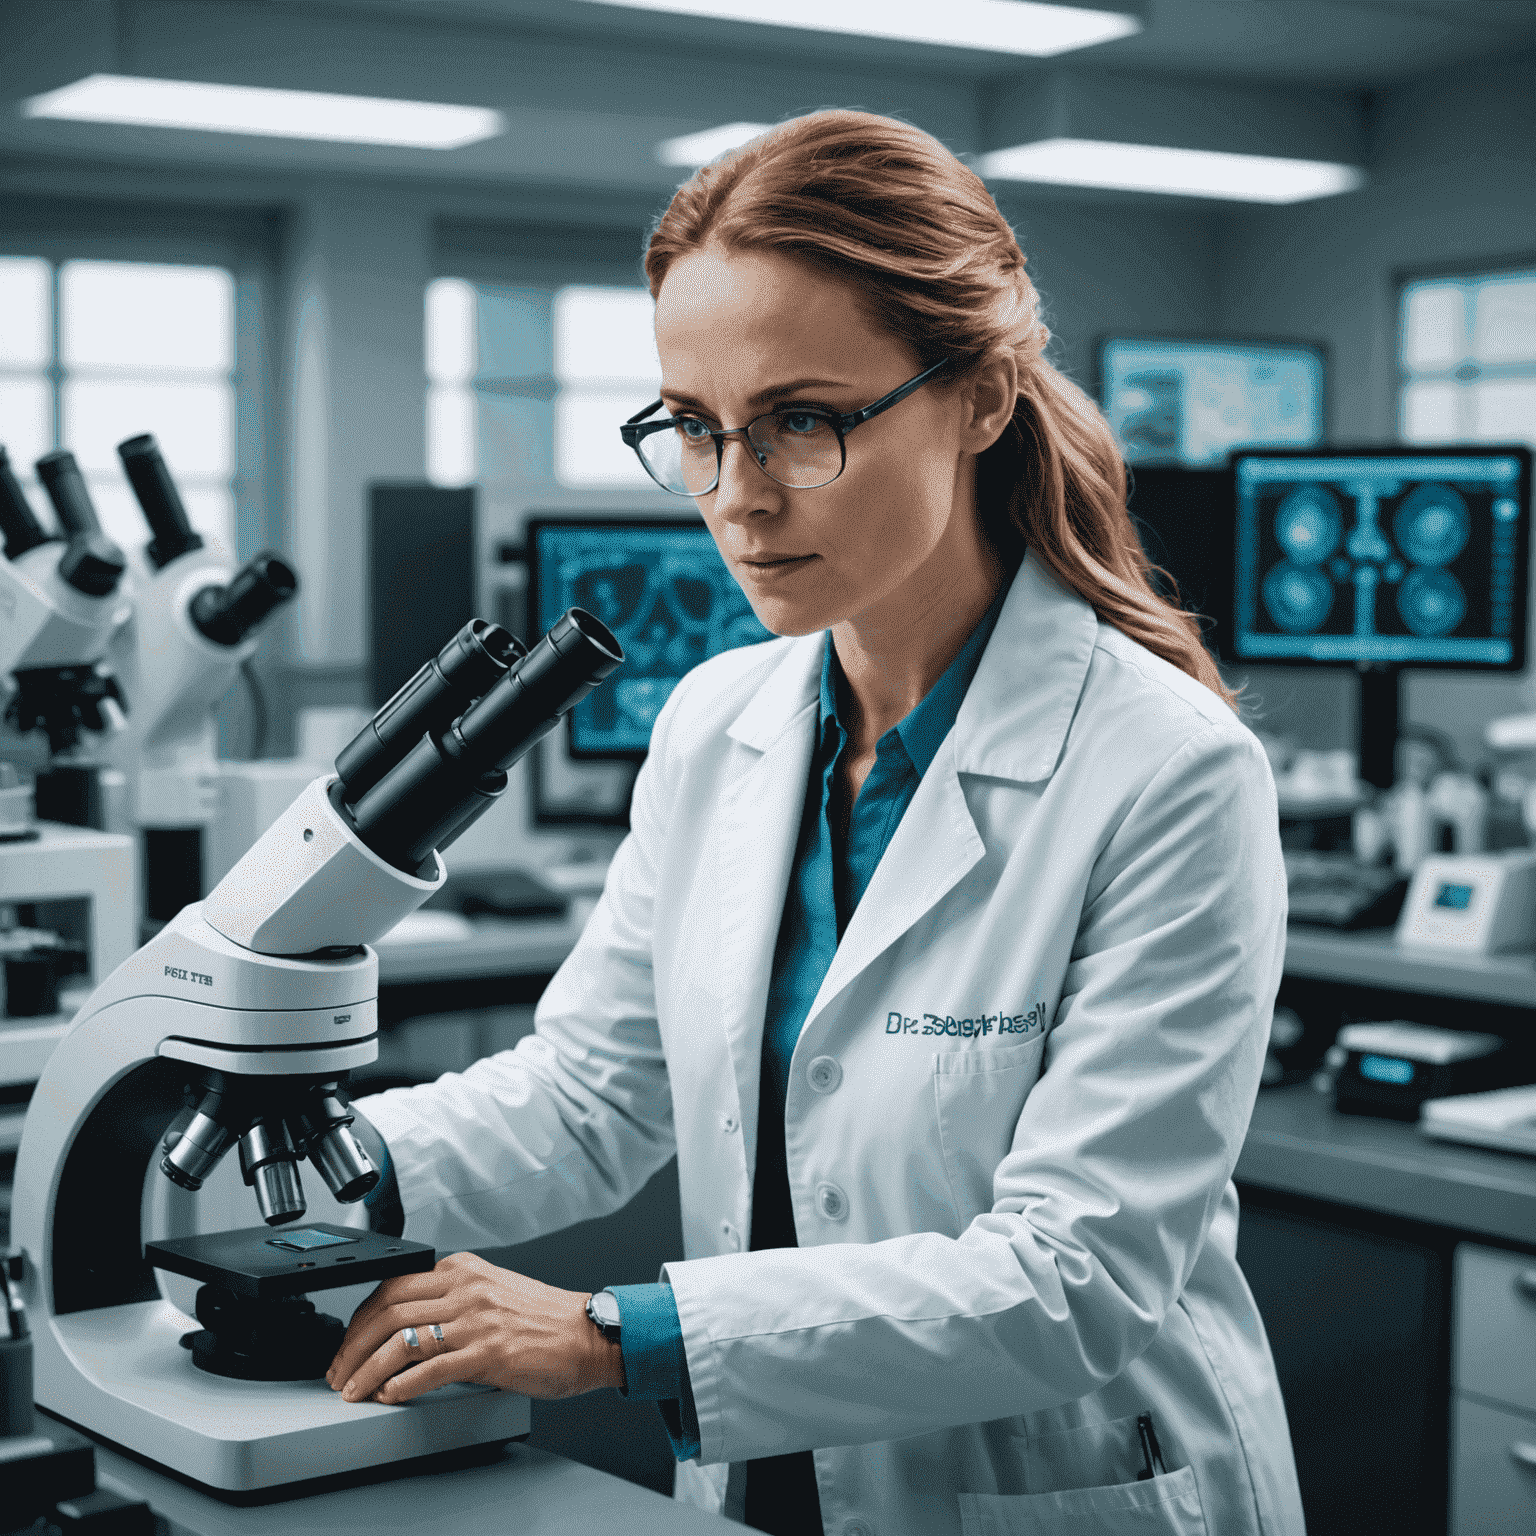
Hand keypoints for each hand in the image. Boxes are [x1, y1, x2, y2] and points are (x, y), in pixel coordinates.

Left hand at [324, 1251, 623, 1405]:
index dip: (359, 1318)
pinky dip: (403, 1385)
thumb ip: (452, 1301)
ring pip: (403, 1339)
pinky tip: (391, 1396)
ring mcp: (477, 1319)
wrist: (588, 1334)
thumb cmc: (545, 1321)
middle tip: (340, 1372)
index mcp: (463, 1270)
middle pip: (388, 1310)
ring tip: (355, 1391)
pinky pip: (432, 1368)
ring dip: (369, 1369)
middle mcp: (467, 1288)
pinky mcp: (489, 1352)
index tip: (347, 1343)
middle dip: (352, 1346)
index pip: (392, 1285)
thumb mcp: (492, 1293)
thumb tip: (406, 1329)